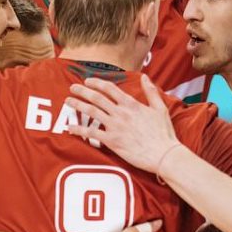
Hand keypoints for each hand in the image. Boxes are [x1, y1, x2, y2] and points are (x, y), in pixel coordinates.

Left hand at [66, 74, 182, 173]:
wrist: (163, 154)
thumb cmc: (164, 133)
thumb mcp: (160, 108)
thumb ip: (151, 91)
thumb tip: (145, 77)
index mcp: (131, 104)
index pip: (110, 88)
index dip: (97, 82)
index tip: (88, 80)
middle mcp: (121, 113)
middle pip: (97, 97)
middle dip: (82, 91)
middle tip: (72, 87)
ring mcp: (115, 126)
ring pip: (91, 112)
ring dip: (78, 105)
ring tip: (68, 101)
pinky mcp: (111, 141)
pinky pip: (91, 133)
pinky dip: (79, 129)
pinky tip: (70, 127)